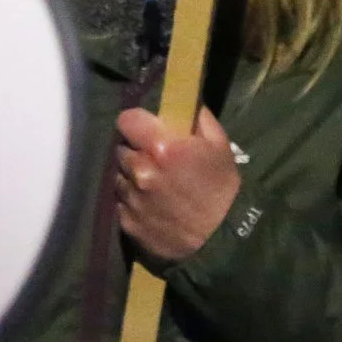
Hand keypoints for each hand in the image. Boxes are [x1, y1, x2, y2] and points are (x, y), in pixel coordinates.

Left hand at [116, 106, 243, 265]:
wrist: (220, 240)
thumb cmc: (222, 188)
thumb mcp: (220, 144)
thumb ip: (197, 118)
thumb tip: (182, 101)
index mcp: (162, 146)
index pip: (126, 120)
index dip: (136, 122)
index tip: (145, 128)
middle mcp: (139, 170)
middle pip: (121, 148)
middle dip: (135, 150)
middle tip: (154, 157)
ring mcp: (130, 198)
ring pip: (118, 176)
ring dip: (131, 175)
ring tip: (153, 183)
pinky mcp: (126, 222)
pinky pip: (120, 202)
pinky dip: (132, 199)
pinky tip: (151, 204)